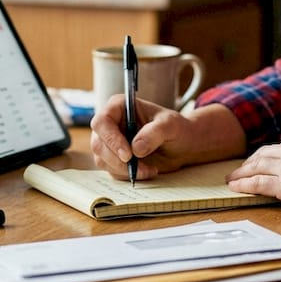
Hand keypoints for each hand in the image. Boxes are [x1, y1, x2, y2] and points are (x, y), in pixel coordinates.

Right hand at [90, 96, 244, 180]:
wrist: (182, 145)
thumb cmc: (176, 128)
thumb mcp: (171, 125)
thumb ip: (155, 133)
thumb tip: (136, 148)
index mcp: (119, 106)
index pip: (102, 122)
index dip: (111, 139)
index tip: (128, 155)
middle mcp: (110, 123)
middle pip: (98, 144)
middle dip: (117, 160)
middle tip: (138, 168)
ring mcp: (109, 142)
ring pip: (102, 160)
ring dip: (124, 170)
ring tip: (149, 169)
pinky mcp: (113, 158)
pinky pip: (112, 171)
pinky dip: (128, 175)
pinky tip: (146, 171)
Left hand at [225, 135, 280, 218]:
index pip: (280, 147)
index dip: (266, 156)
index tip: (259, 161)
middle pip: (264, 154)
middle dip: (250, 162)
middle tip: (240, 170)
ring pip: (256, 166)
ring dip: (241, 172)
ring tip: (232, 178)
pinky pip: (256, 183)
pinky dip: (243, 184)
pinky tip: (235, 187)